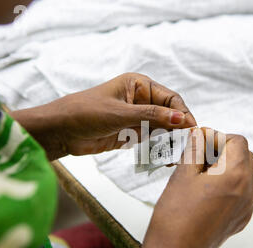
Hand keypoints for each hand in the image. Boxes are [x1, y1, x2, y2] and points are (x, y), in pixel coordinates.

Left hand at [10, 73, 196, 159]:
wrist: (61, 131)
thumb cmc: (85, 112)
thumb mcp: (120, 114)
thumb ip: (151, 116)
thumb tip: (181, 119)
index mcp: (139, 85)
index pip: (170, 98)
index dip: (182, 112)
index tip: (192, 128)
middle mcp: (141, 99)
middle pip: (169, 113)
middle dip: (180, 128)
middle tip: (190, 144)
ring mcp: (137, 117)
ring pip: (163, 128)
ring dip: (172, 140)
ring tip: (181, 153)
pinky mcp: (132, 133)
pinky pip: (153, 140)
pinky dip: (161, 148)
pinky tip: (168, 157)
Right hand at [126, 128, 252, 247]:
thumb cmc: (175, 218)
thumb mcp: (183, 174)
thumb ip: (195, 149)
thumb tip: (200, 134)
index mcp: (235, 176)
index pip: (238, 142)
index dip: (218, 138)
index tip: (202, 143)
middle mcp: (247, 192)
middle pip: (247, 156)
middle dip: (226, 151)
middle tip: (201, 157)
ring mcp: (246, 208)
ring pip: (249, 175)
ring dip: (232, 167)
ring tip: (205, 174)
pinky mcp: (240, 220)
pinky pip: (246, 193)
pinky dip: (233, 184)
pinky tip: (210, 191)